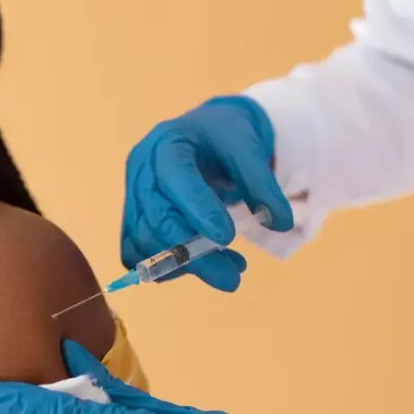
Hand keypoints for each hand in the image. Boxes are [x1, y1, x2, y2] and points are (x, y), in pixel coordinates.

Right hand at [121, 95, 294, 290]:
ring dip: (185, 265)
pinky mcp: (134, 219)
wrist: (203, 134)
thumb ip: (261, 184)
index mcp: (167, 144)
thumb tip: (281, 224)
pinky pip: (136, 251)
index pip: (176, 178)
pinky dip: (166, 266)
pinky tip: (199, 267)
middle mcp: (142, 172)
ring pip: (145, 241)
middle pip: (157, 219)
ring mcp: (132, 197)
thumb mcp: (248, 148)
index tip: (227, 237)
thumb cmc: (223, 136)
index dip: (198, 209)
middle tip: (232, 280)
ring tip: (229, 271)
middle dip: (193, 255)